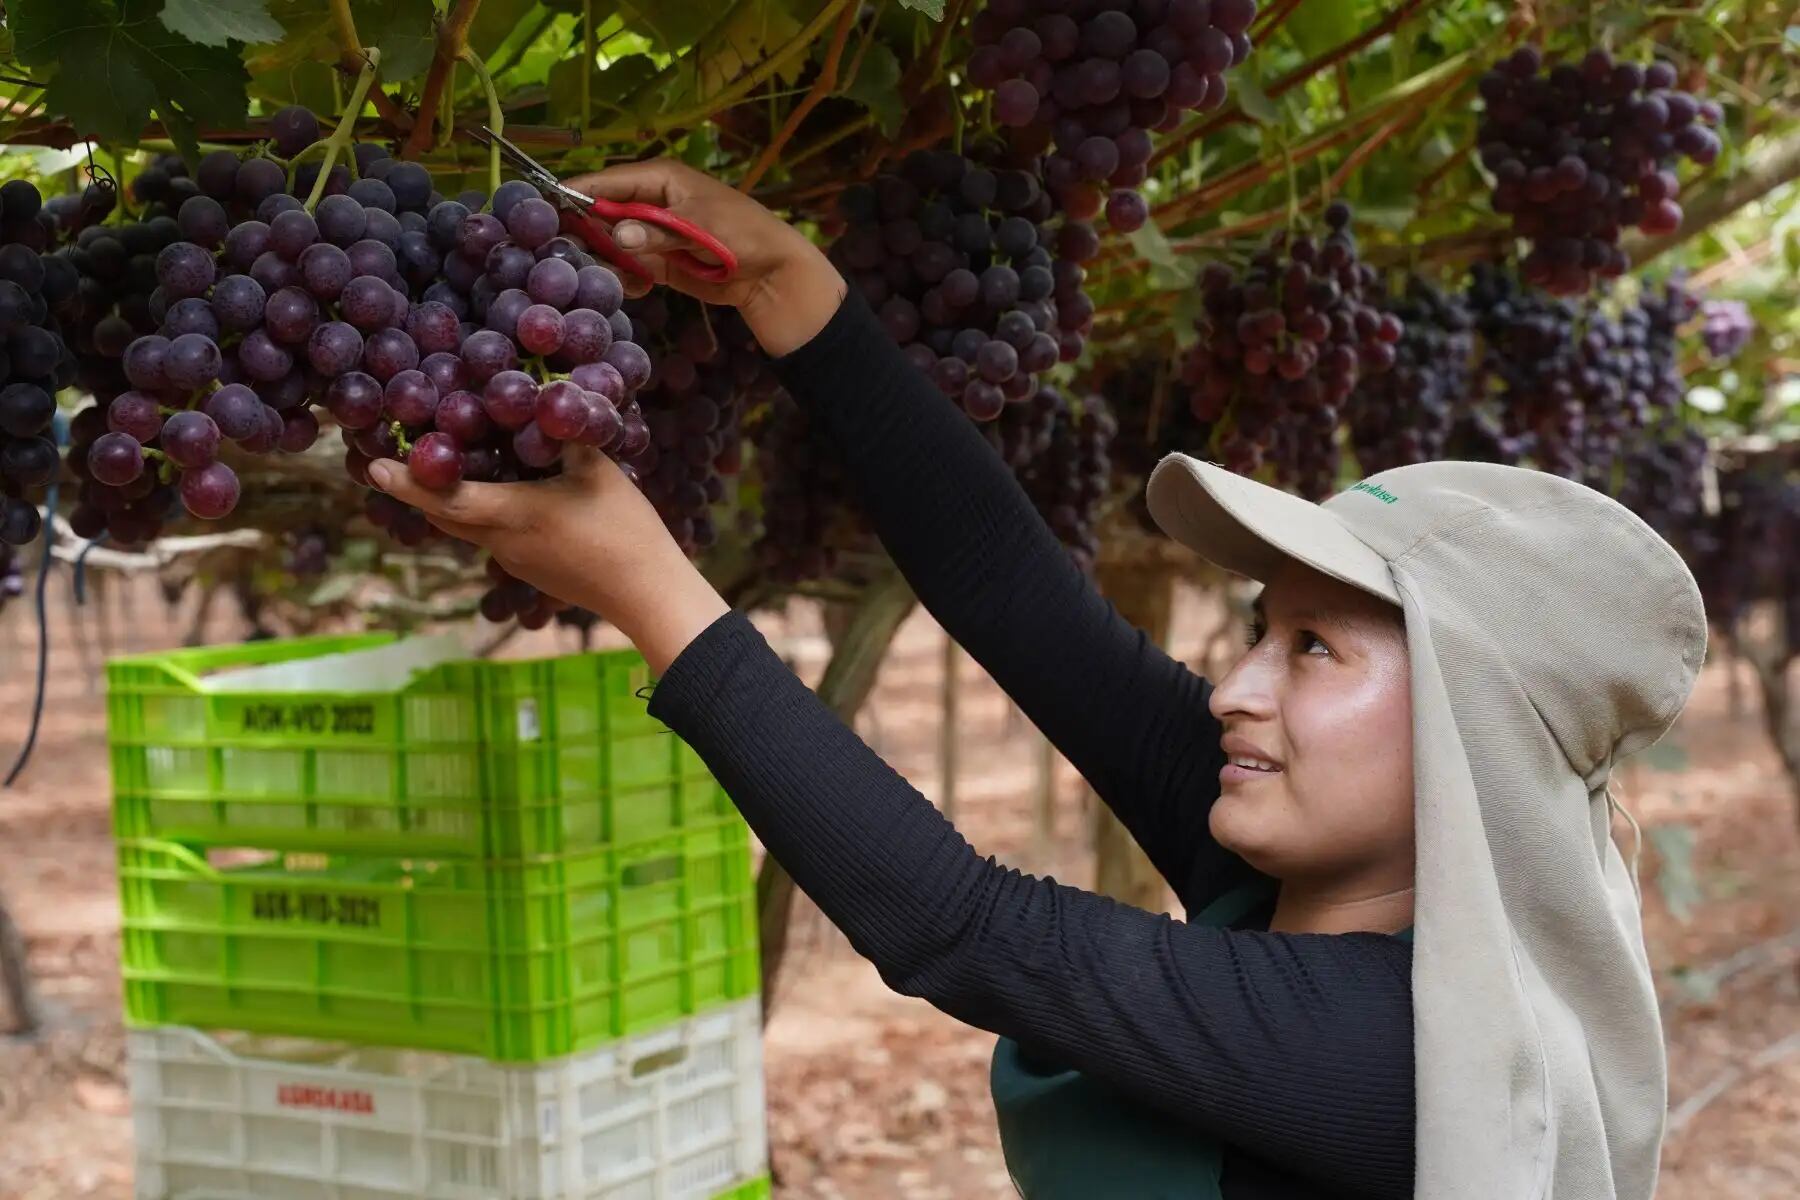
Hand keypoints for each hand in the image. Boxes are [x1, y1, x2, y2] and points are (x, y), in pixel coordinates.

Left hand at [365, 448, 728, 672]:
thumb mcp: (598, 470)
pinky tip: (498, 499)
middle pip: (443, 517)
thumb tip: (544, 393)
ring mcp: (514, 562)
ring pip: (467, 530)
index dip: (407, 481)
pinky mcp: (532, 572)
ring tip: (439, 474)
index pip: (444, 497)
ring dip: (447, 505)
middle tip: (387, 466)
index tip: (374, 465)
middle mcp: (502, 542)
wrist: (645, 593)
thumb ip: (565, 432)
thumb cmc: (624, 529)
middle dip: (414, 492)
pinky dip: (480, 517)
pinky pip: (493, 540)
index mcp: (512, 514)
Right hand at [560, 159, 847, 356]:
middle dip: (586, 233)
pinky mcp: (659, 261)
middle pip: (601, 213)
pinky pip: (628, 267)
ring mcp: (653, 233)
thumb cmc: (743, 236)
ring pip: (611, 243)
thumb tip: (618, 234)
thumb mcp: (700, 229)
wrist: (773, 275)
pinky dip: (626, 278)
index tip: (543, 207)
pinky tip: (636, 288)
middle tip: (563, 254)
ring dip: (605, 260)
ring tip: (601, 275)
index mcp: (660, 178)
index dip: (576, 192)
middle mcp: (650, 201)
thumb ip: (658, 232)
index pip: (607, 180)